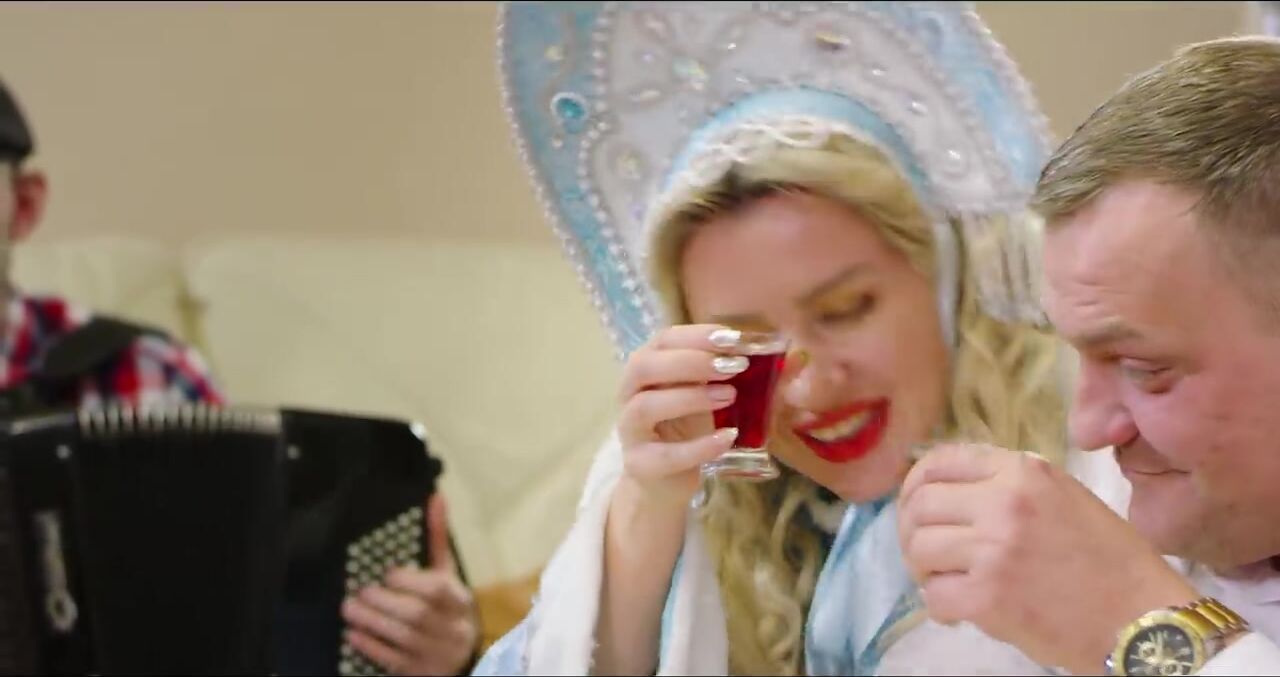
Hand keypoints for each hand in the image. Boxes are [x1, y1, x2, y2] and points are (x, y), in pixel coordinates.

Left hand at [341, 493, 478, 675]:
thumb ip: (437, 539)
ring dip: (373, 622)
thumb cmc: (446, 607)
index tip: (388, 573)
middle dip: (385, 602)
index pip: (438, 590)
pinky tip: (354, 635)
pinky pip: (395, 661)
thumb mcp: (445, 574)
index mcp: (460, 600)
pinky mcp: (420, 672)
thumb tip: (435, 497)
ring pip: (404, 638)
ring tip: (349, 610)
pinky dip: (372, 647)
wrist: (456, 656)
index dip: (411, 581)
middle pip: (418, 614)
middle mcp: (453, 628)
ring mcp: (438, 654)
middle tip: (360, 592)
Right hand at [616, 324, 743, 507]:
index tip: (733, 339)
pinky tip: (728, 438)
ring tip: (729, 396)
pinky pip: (666, 454)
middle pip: (644, 366)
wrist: (666, 481)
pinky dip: (699, 446)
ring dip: (690, 397)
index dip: (696, 335)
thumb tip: (798, 361)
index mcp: (647, 368)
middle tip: (733, 367)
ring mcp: (630, 430)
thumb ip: (749, 379)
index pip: (664, 339)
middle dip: (690, 362)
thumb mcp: (714, 398)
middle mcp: (629, 393)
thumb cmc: (689, 430)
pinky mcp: (640, 465)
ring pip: (646, 406)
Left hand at [897, 444, 1198, 673]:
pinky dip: (938, 606)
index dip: (915, 484)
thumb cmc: (1109, 560)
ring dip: (922, 569)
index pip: (940, 462)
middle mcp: (1004, 503)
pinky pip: (934, 595)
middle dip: (911, 530)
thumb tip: (946, 487)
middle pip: (920, 504)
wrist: (1142, 620)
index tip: (914, 506)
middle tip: (924, 553)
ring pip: (919, 548)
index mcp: (1023, 472)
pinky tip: (958, 611)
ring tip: (943, 581)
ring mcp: (994, 550)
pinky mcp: (988, 598)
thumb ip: (1008, 484)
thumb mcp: (1063, 496)